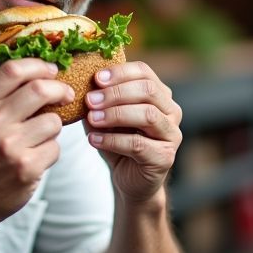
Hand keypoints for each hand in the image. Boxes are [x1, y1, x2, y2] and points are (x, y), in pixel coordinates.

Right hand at [0, 59, 72, 228]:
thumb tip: (31, 71)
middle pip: (39, 89)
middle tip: (65, 94)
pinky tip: (35, 157)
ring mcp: (9, 146)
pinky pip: (55, 148)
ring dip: (54, 126)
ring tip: (40, 136)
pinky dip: (50, 151)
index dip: (38, 66)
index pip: (12, 71)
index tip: (51, 70)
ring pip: (53, 121)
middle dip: (60, 89)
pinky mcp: (26, 167)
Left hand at [83, 62, 182, 202]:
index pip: (144, 72)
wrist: (129, 180)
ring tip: (92, 119)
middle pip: (148, 90)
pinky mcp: (165, 157)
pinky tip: (94, 140)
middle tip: (90, 100)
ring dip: (115, 114)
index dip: (120, 72)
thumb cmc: (119, 143)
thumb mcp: (106, 116)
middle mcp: (171, 111)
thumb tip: (81, 83)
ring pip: (148, 115)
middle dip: (116, 93)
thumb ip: (99, 99)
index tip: (96, 78)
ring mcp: (172, 134)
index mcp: (159, 94)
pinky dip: (113, 140)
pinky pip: (138, 144)